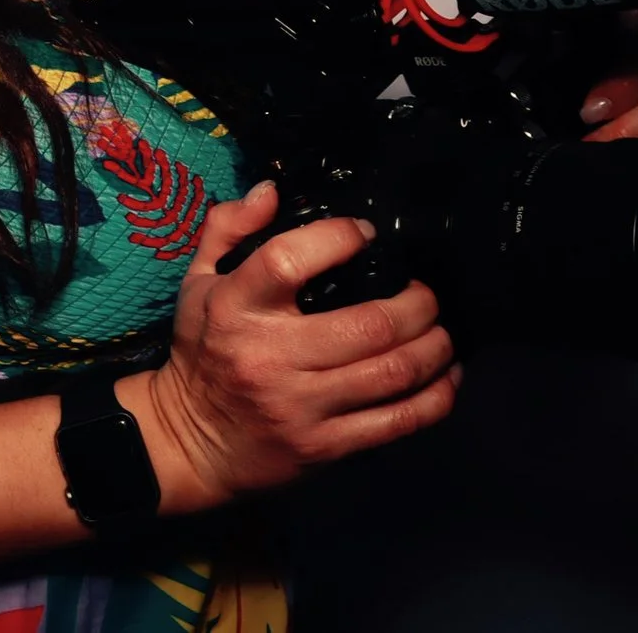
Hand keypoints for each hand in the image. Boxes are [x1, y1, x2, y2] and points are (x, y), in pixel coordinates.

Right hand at [125, 181, 460, 511]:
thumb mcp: (198, 282)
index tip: (366, 234)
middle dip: (417, 305)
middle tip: (425, 295)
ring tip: (441, 331)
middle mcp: (269, 355)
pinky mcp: (325, 446)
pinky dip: (436, 397)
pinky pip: (398, 421)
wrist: (191, 440)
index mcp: (234, 307)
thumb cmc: (202, 350)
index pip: (288, 260)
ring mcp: (301, 405)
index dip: (338, 239)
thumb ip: (228, 229)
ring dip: (434, 348)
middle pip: (368, 325)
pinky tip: (446, 376)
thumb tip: (271, 190)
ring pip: (392, 373)